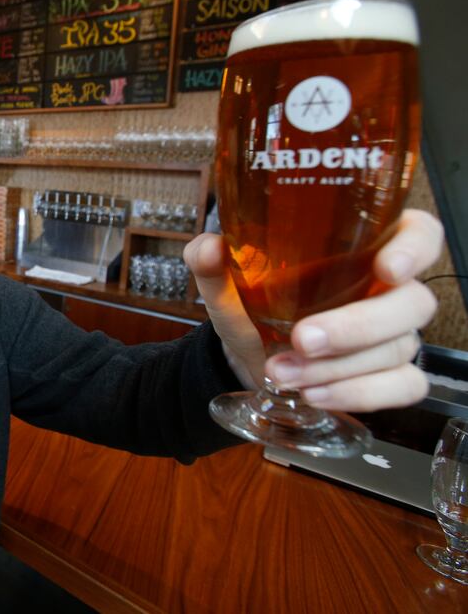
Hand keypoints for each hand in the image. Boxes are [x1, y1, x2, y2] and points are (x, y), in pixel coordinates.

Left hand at [184, 209, 442, 411]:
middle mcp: (389, 290)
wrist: (247, 353)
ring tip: (283, 372)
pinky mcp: (392, 377)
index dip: (415, 247)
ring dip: (338, 367)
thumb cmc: (253, 304)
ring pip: (397, 350)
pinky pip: (401, 388)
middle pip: (411, 303)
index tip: (386, 267)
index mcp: (364, 249)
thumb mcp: (227, 280)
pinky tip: (314, 395)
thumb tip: (209, 248)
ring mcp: (395, 336)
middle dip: (356, 326)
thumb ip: (212, 258)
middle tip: (302, 339)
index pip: (419, 234)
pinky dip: (357, 394)